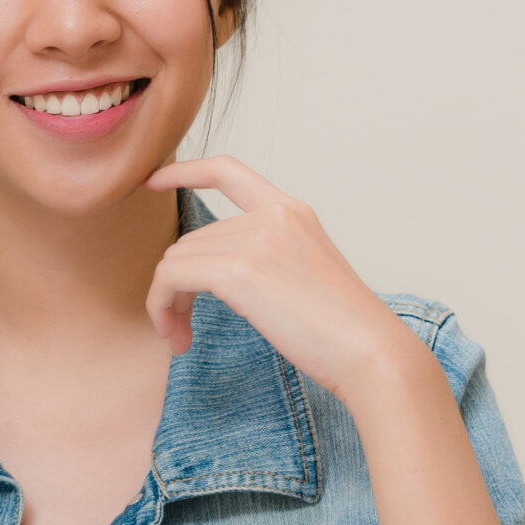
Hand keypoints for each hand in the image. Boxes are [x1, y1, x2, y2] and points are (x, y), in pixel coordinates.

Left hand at [144, 156, 421, 403]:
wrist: (371, 353)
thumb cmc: (342, 331)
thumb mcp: (303, 275)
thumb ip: (263, 258)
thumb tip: (208, 273)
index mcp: (292, 211)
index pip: (228, 171)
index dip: (185, 170)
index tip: (153, 181)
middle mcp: (273, 215)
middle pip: (191, 240)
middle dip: (175, 286)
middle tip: (179, 330)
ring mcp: (257, 238)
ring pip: (176, 260)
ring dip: (167, 303)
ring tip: (181, 339)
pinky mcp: (239, 269)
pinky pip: (171, 277)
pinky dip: (162, 306)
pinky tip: (177, 338)